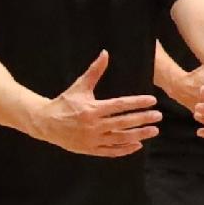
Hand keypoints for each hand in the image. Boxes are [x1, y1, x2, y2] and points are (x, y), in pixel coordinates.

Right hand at [37, 53, 160, 154]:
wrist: (45, 123)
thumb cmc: (64, 103)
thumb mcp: (79, 87)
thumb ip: (94, 71)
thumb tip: (105, 53)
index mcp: (91, 109)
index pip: (119, 105)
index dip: (137, 103)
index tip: (152, 101)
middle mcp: (93, 125)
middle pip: (123, 122)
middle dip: (142, 119)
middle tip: (158, 116)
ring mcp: (92, 139)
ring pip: (120, 138)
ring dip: (139, 135)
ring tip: (153, 130)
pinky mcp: (90, 149)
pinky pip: (111, 151)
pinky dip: (125, 149)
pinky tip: (138, 144)